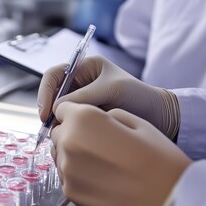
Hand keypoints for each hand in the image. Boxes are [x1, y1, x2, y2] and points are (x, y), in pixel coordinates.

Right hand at [37, 56, 179, 139]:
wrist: (160, 117)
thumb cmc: (139, 96)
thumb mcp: (110, 90)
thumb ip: (82, 97)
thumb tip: (55, 109)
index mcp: (85, 68)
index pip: (54, 75)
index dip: (45, 92)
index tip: (46, 112)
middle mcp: (80, 83)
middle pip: (52, 94)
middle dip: (49, 110)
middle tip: (51, 128)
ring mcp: (82, 101)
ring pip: (58, 111)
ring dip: (57, 122)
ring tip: (63, 134)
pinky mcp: (86, 117)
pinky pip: (69, 122)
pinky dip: (67, 129)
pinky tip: (72, 137)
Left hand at [50, 102, 190, 205]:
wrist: (169, 202)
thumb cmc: (159, 162)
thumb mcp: (138, 122)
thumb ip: (108, 115)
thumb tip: (97, 118)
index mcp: (84, 119)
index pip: (62, 109)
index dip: (75, 113)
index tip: (84, 120)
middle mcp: (69, 142)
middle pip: (59, 132)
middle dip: (72, 133)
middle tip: (97, 142)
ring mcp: (67, 169)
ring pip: (60, 154)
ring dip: (73, 153)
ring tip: (101, 161)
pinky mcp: (69, 192)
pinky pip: (66, 175)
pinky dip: (77, 173)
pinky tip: (100, 176)